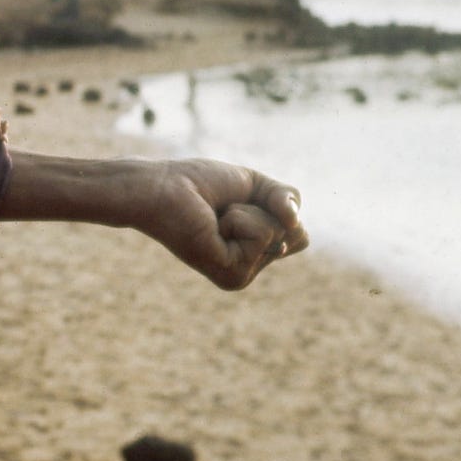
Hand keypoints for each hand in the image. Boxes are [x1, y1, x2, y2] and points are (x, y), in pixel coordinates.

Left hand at [141, 159, 308, 290]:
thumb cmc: (198, 184)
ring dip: (248, 212)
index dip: (278, 206)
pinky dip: (239, 219)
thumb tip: (294, 221)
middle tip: (226, 210)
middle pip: (298, 235)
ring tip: (215, 217)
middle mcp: (249, 269)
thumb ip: (287, 199)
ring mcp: (241, 276)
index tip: (238, 202)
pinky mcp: (231, 275)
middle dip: (267, 208)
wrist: (160, 187)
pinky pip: (262, 235)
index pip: (300, 235)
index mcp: (253, 253)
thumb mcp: (255, 185)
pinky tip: (211, 226)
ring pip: (282, 233)